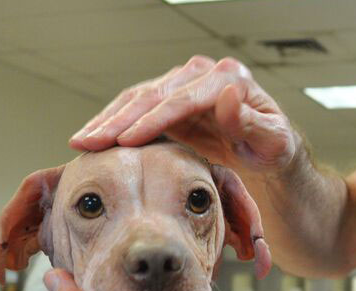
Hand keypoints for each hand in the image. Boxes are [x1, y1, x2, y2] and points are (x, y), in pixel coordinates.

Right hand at [70, 56, 301, 173]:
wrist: (268, 151)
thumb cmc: (274, 148)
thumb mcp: (273, 142)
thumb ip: (252, 123)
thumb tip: (226, 95)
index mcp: (229, 79)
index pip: (183, 99)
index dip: (153, 120)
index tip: (127, 140)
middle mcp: (203, 75)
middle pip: (154, 95)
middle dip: (119, 120)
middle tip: (89, 142)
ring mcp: (184, 84)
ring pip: (138, 98)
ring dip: (107, 120)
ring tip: (81, 141)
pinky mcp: (170, 99)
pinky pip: (136, 108)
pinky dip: (113, 122)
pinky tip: (92, 137)